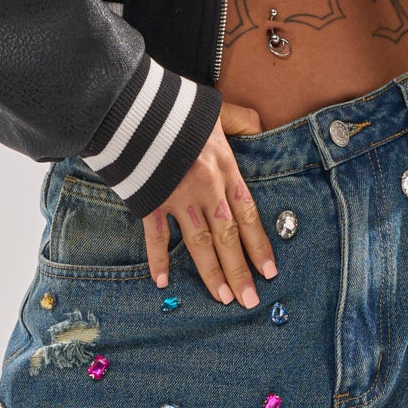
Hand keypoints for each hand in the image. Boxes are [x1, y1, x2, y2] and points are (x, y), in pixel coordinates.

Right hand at [144, 103, 275, 304]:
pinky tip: (163, 282)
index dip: (259, 245)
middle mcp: (207, 189)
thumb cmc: (179, 109)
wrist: (138, 108)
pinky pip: (156, 236)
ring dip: (212, 273)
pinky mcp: (150, 200)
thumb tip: (259, 125)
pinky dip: (159, 259)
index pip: (248, 215)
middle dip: (240, 271)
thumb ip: (242, 120)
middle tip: (249, 300)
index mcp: (225, 170)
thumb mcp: (219, 109)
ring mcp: (178, 197)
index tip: (269, 271)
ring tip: (223, 298)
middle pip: (228, 237)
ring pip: (199, 243)